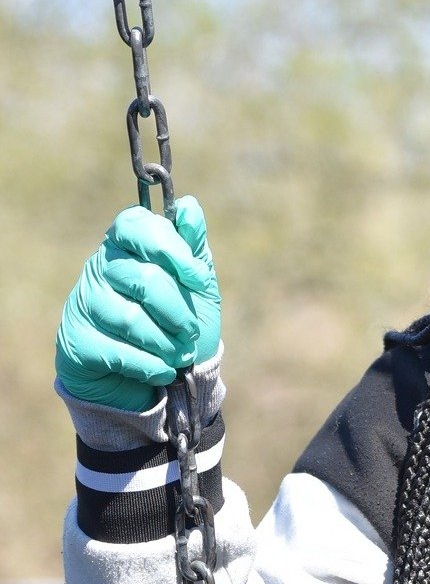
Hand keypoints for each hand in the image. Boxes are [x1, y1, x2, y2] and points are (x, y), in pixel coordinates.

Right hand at [55, 196, 220, 411]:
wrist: (161, 378)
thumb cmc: (180, 322)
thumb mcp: (197, 286)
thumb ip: (193, 248)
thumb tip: (191, 205)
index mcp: (128, 244)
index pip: (137, 225)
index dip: (172, 249)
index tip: (200, 279)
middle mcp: (100, 267)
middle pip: (143, 278)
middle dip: (178, 310)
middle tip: (191, 331)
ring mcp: (84, 302)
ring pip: (130, 318)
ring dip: (165, 342)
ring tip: (180, 354)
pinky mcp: (76, 340)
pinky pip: (117, 350)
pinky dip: (151, 364)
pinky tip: (164, 370)